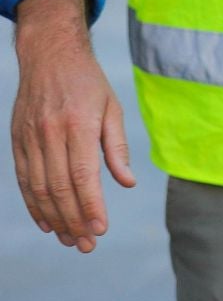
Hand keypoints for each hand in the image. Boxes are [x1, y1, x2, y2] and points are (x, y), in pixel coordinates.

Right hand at [10, 0, 135, 251]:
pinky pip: (25, 180)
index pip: (82, 176)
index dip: (90, 206)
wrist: (49, 56)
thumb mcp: (112, 108)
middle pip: (60, 188)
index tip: (100, 229)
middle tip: (86, 244)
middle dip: (73, 221)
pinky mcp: (17, 141)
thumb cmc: (88, 83)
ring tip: (69, 239)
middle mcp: (51, 133)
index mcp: (79, 125)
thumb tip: (127, 183)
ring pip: (39, 189)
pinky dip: (34, 204)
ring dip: (54, 219)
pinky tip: (47, 221)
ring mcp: (30, 138)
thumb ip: (117, 147)